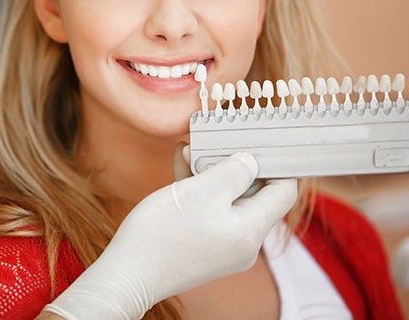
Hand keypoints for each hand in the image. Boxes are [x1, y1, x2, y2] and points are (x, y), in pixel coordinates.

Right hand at [42, 149, 296, 318]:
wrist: (128, 272)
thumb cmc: (163, 232)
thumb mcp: (201, 191)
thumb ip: (233, 171)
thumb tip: (252, 161)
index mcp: (251, 230)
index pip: (284, 191)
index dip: (277, 163)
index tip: (260, 139)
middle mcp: (244, 243)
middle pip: (254, 194)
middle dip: (233, 163)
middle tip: (213, 140)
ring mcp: (223, 247)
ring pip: (228, 200)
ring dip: (211, 173)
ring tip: (188, 150)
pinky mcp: (204, 247)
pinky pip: (211, 212)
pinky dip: (200, 190)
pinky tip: (180, 167)